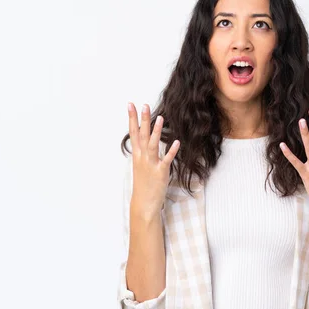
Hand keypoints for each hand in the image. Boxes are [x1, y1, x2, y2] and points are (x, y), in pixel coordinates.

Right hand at [128, 102, 179, 218]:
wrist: (144, 204)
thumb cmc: (144, 184)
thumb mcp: (140, 166)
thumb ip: (143, 153)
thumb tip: (145, 141)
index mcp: (137, 155)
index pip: (133, 133)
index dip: (132, 118)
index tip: (130, 105)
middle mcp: (142, 158)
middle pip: (141, 135)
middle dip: (142, 119)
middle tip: (143, 105)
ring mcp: (151, 164)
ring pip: (152, 145)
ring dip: (156, 131)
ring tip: (160, 118)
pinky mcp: (160, 172)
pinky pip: (166, 159)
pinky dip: (171, 151)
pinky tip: (177, 142)